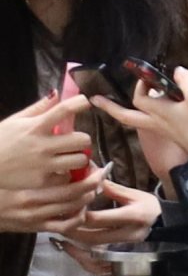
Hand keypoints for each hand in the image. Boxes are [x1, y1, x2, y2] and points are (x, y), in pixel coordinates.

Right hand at [0, 94, 96, 232]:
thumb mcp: (15, 121)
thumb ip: (39, 108)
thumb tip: (57, 94)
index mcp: (35, 127)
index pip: (64, 110)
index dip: (80, 103)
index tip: (85, 102)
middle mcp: (42, 145)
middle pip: (83, 139)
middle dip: (82, 140)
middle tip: (75, 142)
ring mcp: (44, 165)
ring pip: (81, 160)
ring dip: (79, 158)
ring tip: (70, 158)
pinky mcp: (42, 181)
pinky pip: (68, 178)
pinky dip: (66, 175)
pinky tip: (59, 171)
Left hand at [60, 183, 156, 265]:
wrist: (168, 225)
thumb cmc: (151, 208)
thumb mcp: (136, 195)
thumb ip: (112, 189)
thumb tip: (91, 179)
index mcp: (134, 216)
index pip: (98, 218)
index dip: (79, 214)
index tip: (69, 207)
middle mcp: (131, 233)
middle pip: (92, 236)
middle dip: (73, 230)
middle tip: (59, 222)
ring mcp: (127, 246)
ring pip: (93, 248)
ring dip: (76, 241)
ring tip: (65, 231)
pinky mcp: (124, 254)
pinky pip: (99, 258)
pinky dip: (84, 252)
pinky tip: (76, 244)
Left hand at [100, 64, 187, 173]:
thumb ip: (185, 82)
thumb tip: (178, 71)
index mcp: (158, 111)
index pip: (139, 96)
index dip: (140, 84)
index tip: (145, 75)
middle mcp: (154, 121)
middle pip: (125, 116)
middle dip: (110, 107)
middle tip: (95, 100)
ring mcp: (160, 129)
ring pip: (134, 121)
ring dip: (122, 112)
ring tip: (115, 106)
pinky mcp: (169, 133)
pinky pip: (148, 123)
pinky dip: (143, 115)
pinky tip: (151, 109)